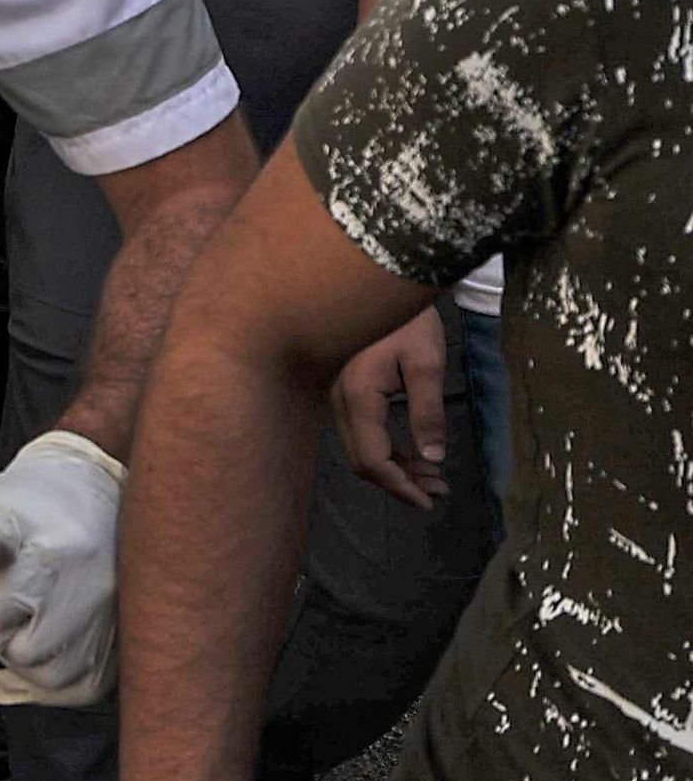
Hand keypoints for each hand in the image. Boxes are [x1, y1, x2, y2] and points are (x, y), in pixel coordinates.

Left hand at [0, 430, 123, 706]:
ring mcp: (111, 616)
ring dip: (23, 666)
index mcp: (45, 558)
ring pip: (58, 677)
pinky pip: (87, 685)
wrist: (99, 485)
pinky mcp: (124, 634)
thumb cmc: (35, 497)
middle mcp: (86, 592)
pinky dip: (51, 689)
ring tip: (11, 631)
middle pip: (25, 654)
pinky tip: (21, 677)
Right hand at [329, 307, 449, 507]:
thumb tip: (433, 457)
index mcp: (358, 398)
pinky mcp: (345, 391)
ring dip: (397, 467)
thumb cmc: (408, 320)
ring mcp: (338, 397)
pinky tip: (415, 451)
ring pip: (362, 449)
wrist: (380, 279)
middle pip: (363, 460)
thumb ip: (428, 413)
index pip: (372, 460)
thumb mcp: (427, 364)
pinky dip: (388, 449)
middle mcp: (339, 402)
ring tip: (435, 475)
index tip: (431, 500)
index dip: (401, 486)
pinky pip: (362, 433)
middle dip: (401, 481)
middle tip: (441, 489)